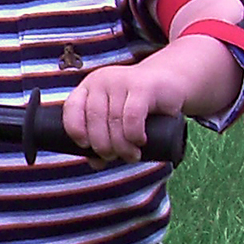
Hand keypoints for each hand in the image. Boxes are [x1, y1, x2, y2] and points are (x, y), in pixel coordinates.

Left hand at [61, 58, 195, 162]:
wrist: (172, 81)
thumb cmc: (141, 105)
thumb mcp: (118, 118)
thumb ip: (104, 137)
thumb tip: (95, 163)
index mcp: (89, 86)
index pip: (72, 108)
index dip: (75, 131)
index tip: (86, 147)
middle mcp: (102, 80)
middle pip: (94, 119)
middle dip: (102, 146)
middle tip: (114, 157)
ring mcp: (122, 80)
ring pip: (114, 121)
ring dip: (121, 146)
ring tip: (131, 156)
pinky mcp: (142, 86)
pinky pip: (131, 117)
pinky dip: (133, 135)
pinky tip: (139, 142)